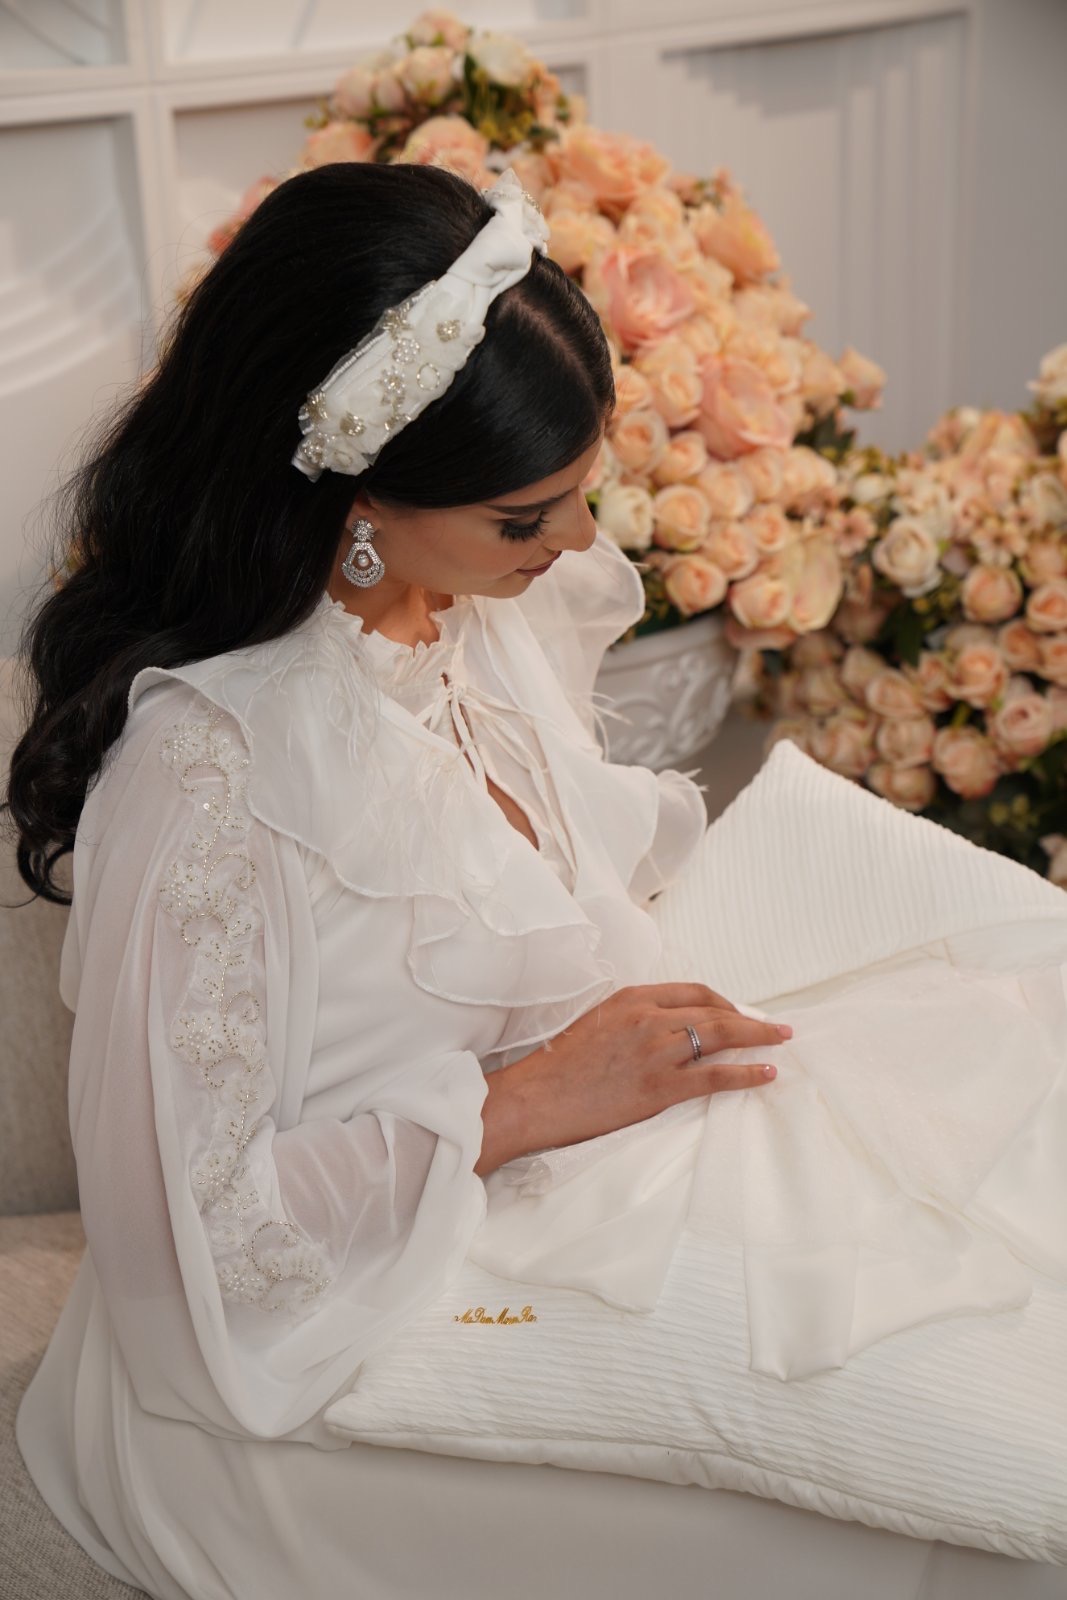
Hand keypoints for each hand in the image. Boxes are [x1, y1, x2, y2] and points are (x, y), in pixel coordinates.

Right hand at [475, 982, 789, 1176]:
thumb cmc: (558, 1066)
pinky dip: (745, 1073)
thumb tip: (666, 1028)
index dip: (724, 1001)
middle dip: (751, 1018)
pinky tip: (765, 1073)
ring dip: (757, 1038)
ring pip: (720, 1036)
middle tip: (776, 1027)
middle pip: (714, 1010)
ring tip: (780, 1041)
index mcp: (631, 998)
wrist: (535, 1098)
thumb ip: (632, 1019)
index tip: (740, 1013)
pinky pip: (714, 1077)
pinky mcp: (659, 1086)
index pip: (694, 990)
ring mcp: (655, 1051)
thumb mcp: (596, 1023)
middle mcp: (647, 1017)